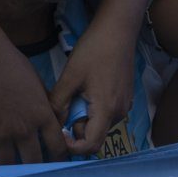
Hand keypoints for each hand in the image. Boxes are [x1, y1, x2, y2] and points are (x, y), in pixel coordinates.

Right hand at [0, 34, 66, 165]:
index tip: (57, 164)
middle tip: (35, 175)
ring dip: (10, 172)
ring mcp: (0, 133)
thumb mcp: (37, 82)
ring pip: (8, 164)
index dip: (59, 159)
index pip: (57, 146)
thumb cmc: (11, 63)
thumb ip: (44, 103)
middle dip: (36, 170)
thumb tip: (49, 117)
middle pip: (34, 161)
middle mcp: (24, 129)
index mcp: (42, 115)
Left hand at [50, 22, 137, 156]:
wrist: (118, 30)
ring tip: (73, 94)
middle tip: (63, 106)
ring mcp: (125, 105)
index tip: (58, 133)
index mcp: (106, 110)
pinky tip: (84, 89)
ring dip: (83, 117)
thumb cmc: (94, 50)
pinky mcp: (125, 98)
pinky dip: (92, 109)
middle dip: (75, 128)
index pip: (90, 146)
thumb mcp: (70, 76)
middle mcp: (120, 113)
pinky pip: (105, 113)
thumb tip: (52, 124)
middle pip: (94, 135)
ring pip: (99, 124)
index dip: (72, 146)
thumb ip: (59, 103)